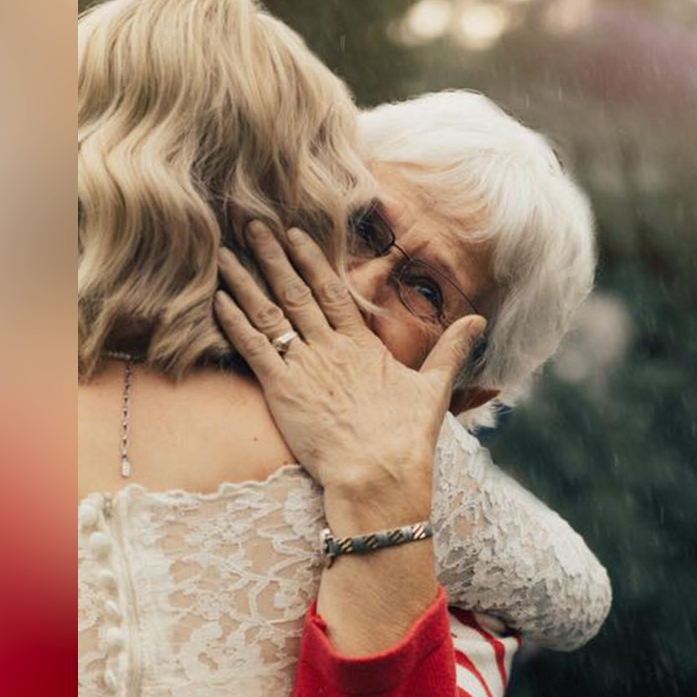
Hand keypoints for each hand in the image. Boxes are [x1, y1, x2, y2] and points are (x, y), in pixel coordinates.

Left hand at [213, 220, 485, 519]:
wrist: (377, 474)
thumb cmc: (406, 439)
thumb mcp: (434, 389)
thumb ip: (451, 350)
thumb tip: (479, 321)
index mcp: (361, 345)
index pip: (331, 289)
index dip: (310, 259)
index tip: (292, 233)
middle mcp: (329, 348)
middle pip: (295, 290)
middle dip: (270, 254)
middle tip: (249, 222)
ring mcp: (304, 366)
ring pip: (269, 312)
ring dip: (245, 280)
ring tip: (225, 252)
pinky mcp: (281, 390)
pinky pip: (253, 347)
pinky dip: (234, 322)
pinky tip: (217, 298)